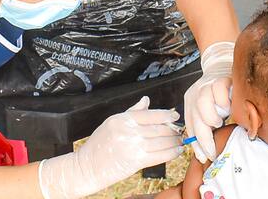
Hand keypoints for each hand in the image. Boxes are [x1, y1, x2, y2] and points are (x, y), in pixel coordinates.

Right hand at [38, 97, 181, 198]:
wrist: (87, 166)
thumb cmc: (99, 144)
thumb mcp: (112, 122)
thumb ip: (131, 112)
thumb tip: (146, 100)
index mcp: (122, 119)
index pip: (151, 114)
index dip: (166, 115)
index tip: (175, 116)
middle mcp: (128, 131)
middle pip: (159, 128)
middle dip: (173, 130)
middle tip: (180, 131)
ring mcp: (132, 146)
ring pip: (162, 141)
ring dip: (175, 142)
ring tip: (180, 141)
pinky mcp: (136, 161)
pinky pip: (160, 155)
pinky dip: (172, 153)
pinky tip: (177, 151)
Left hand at [184, 42, 232, 162]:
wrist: (222, 65)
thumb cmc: (218, 93)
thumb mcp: (208, 109)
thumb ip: (207, 124)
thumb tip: (208, 151)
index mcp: (190, 103)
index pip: (190, 127)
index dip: (196, 145)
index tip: (204, 157)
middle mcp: (195, 95)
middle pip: (195, 120)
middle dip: (204, 140)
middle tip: (213, 150)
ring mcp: (206, 86)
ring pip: (203, 104)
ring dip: (212, 118)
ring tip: (220, 120)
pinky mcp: (219, 79)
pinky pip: (219, 93)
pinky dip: (224, 102)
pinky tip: (229, 106)